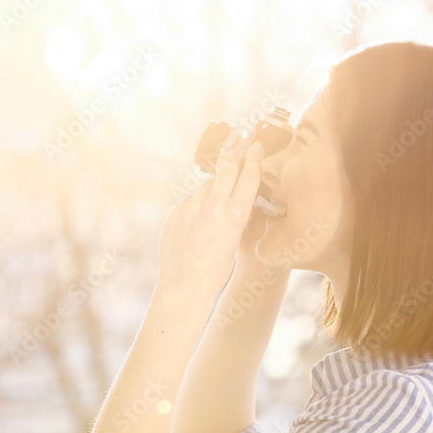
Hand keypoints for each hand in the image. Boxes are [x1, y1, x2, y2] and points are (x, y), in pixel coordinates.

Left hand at [156, 140, 265, 300]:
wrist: (185, 286)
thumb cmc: (215, 271)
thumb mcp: (235, 240)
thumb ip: (234, 216)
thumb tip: (232, 200)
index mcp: (236, 214)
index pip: (249, 176)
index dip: (254, 159)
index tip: (256, 146)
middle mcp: (214, 205)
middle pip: (226, 169)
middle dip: (233, 158)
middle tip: (237, 147)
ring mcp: (192, 207)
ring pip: (206, 186)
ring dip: (212, 192)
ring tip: (211, 214)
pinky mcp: (176, 211)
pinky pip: (189, 203)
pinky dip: (193, 210)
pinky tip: (192, 231)